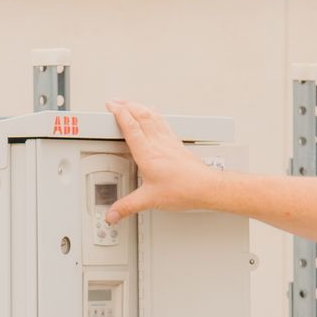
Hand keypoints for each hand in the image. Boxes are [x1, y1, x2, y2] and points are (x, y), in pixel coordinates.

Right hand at [103, 99, 220, 222]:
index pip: (131, 126)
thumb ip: (127, 207)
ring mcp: (168, 141)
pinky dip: (153, 114)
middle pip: (141, 115)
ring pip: (152, 116)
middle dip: (126, 105)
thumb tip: (112, 214)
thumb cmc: (184, 190)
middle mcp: (158, 143)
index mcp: (148, 153)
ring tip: (130, 103)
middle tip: (115, 101)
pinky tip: (153, 114)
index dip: (119, 113)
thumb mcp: (149, 200)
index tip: (110, 106)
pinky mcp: (176, 144)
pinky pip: (162, 122)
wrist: (206, 187)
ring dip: (139, 106)